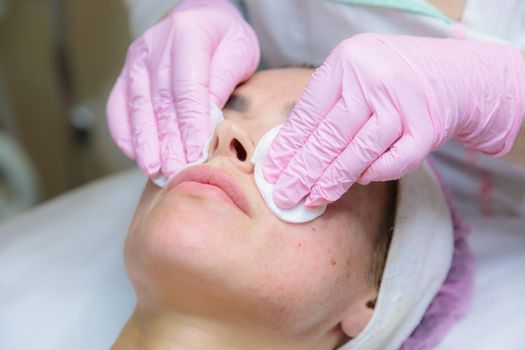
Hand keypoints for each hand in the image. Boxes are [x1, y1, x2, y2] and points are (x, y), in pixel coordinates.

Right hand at [107, 0, 259, 176]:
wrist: (199, 17)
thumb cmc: (224, 39)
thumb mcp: (238, 52)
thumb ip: (223, 83)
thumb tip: (207, 123)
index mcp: (188, 33)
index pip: (187, 86)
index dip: (190, 123)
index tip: (195, 152)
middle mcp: (156, 45)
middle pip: (160, 100)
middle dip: (168, 140)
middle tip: (176, 169)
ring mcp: (136, 59)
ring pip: (137, 106)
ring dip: (145, 142)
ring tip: (154, 169)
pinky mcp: (126, 74)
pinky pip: (118, 106)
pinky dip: (126, 133)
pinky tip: (136, 155)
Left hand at [262, 33, 524, 207]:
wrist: (451, 73)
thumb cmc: (390, 79)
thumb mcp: (354, 77)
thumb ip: (326, 108)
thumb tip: (289, 154)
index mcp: (346, 62)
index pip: (308, 114)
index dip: (287, 148)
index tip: (271, 173)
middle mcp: (373, 78)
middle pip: (329, 136)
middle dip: (302, 172)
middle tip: (283, 196)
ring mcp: (404, 101)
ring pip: (359, 151)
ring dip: (332, 181)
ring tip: (311, 200)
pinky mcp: (429, 125)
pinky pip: (395, 160)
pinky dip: (375, 174)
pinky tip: (357, 183)